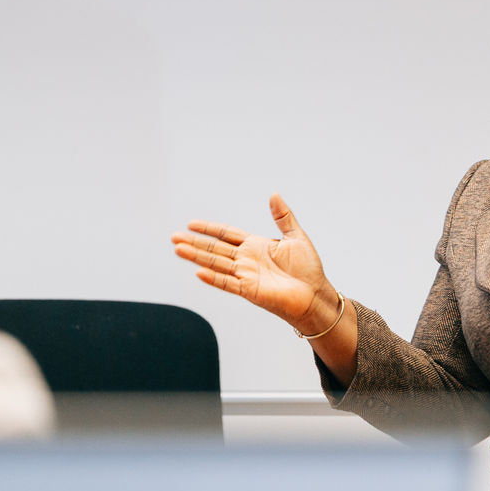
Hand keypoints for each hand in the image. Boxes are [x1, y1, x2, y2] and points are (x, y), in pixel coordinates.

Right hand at [171, 194, 337, 332]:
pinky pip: (228, 283)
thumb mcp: (295, 237)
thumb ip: (283, 217)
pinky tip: (198, 271)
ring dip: (196, 256)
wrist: (315, 295)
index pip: (227, 234)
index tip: (192, 224)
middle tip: (174, 237)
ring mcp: (246, 276)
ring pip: (216, 263)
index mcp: (256, 246)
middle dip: (195, 242)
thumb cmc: (308, 270)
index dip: (209, 229)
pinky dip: (213, 278)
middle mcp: (247, 260)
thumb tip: (274, 195)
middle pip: (215, 248)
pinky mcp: (250, 291)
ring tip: (178, 249)